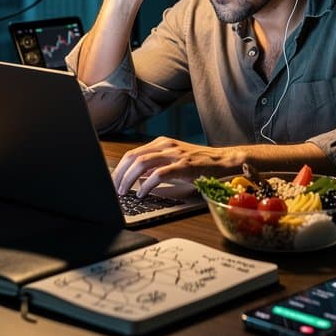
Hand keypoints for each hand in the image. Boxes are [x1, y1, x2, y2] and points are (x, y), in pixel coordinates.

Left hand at [112, 136, 242, 196]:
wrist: (223, 161)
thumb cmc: (199, 164)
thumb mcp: (174, 161)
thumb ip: (155, 167)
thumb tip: (136, 177)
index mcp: (161, 142)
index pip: (132, 153)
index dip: (119, 168)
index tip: (113, 181)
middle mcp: (165, 145)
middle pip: (132, 157)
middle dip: (120, 174)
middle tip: (115, 189)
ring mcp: (174, 154)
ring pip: (141, 164)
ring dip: (129, 180)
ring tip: (124, 192)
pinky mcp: (183, 165)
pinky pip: (158, 174)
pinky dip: (146, 185)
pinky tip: (142, 193)